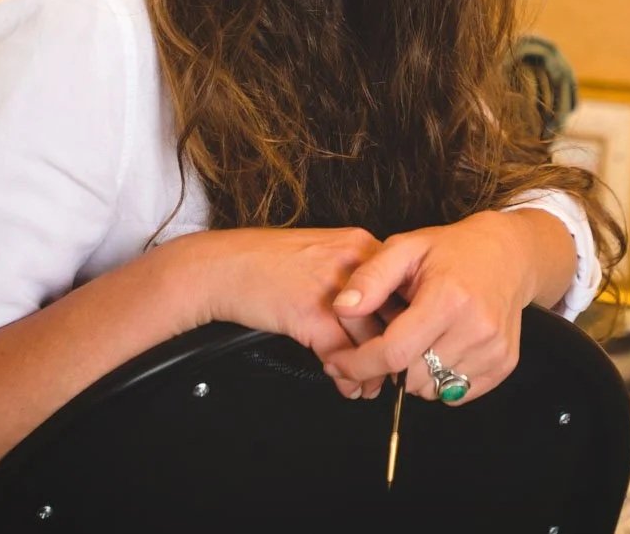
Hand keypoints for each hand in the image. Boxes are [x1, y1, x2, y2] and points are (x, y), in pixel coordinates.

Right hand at [182, 226, 388, 398]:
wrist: (222, 266)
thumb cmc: (267, 263)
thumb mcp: (321, 256)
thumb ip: (355, 282)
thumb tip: (380, 321)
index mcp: (359, 244)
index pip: (402, 287)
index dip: (407, 321)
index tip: (407, 342)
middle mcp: (351, 262)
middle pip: (392, 314)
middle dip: (394, 349)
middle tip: (395, 372)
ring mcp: (331, 287)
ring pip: (370, 338)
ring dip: (372, 370)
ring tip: (371, 385)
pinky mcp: (308, 313)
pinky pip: (340, 354)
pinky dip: (346, 376)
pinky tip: (346, 385)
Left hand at [319, 211, 564, 403]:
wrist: (508, 255)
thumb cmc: (450, 250)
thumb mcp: (405, 248)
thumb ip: (370, 277)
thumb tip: (341, 308)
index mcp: (448, 298)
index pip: (394, 352)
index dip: (358, 364)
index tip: (336, 363)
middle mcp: (476, 328)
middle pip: (410, 377)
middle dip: (385, 367)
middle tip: (386, 338)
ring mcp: (494, 349)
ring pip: (432, 390)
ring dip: (412, 374)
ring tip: (416, 338)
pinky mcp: (504, 363)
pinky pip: (456, 394)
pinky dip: (438, 380)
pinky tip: (437, 348)